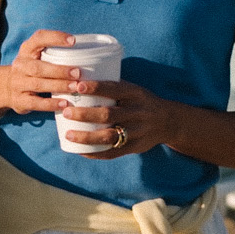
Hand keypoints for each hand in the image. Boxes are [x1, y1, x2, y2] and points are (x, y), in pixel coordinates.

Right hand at [0, 31, 80, 116]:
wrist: (5, 87)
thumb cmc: (30, 69)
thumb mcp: (35, 56)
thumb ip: (53, 53)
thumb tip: (86, 53)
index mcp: (27, 50)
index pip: (39, 38)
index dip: (55, 38)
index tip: (73, 40)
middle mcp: (20, 65)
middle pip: (39, 67)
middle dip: (59, 70)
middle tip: (78, 73)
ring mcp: (18, 83)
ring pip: (39, 84)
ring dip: (59, 86)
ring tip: (75, 87)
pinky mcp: (19, 100)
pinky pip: (36, 103)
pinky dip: (51, 104)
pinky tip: (64, 104)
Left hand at [59, 78, 174, 158]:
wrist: (168, 121)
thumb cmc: (141, 101)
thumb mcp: (133, 90)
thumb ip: (112, 87)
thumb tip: (78, 79)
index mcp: (136, 94)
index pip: (115, 89)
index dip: (96, 88)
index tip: (78, 86)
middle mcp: (138, 113)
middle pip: (109, 115)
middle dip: (85, 114)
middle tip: (65, 112)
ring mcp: (137, 132)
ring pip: (110, 136)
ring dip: (87, 137)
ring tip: (69, 134)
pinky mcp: (135, 147)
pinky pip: (113, 152)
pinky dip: (95, 153)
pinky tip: (80, 151)